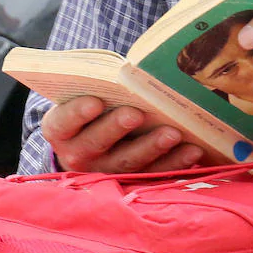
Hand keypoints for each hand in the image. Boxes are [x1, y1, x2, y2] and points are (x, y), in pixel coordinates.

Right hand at [42, 96, 204, 173]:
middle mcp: (77, 155)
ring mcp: (105, 171)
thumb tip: (129, 72)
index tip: (95, 101)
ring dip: (151, 147)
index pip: (62, 122)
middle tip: (136, 114)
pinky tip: (193, 149)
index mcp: (60, 130)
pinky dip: (174, 162)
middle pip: (96, 144)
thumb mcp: (85, 94)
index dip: (77, 113)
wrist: (92, 139)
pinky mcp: (131, 180)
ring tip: (172, 133)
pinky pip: (153, 173)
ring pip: (127, 162)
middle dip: (117, 128)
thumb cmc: (92, 106)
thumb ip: (98, 87)